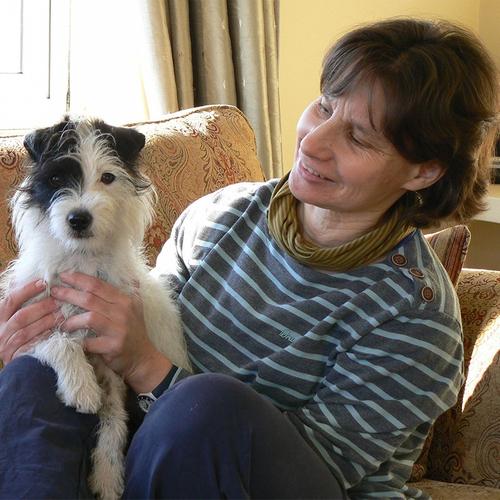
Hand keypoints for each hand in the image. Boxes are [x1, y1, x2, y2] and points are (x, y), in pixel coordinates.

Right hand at [0, 280, 59, 363]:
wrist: (17, 364)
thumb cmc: (16, 332)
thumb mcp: (13, 315)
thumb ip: (17, 300)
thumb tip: (20, 278)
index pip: (11, 300)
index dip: (27, 290)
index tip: (43, 283)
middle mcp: (0, 331)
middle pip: (21, 316)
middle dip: (41, 307)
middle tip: (58, 301)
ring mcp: (6, 346)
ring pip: (26, 332)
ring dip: (45, 322)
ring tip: (61, 315)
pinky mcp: (15, 357)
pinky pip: (30, 347)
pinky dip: (42, 338)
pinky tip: (54, 332)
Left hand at [51, 272, 172, 392]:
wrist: (143, 358)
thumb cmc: (135, 331)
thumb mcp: (136, 308)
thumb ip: (131, 291)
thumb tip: (129, 276)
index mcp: (125, 300)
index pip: (99, 285)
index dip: (79, 279)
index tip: (63, 276)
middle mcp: (123, 312)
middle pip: (90, 299)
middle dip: (68, 294)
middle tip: (53, 292)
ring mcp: (119, 329)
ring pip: (89, 318)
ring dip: (71, 320)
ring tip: (60, 322)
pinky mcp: (113, 346)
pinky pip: (89, 341)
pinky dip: (78, 340)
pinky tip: (71, 340)